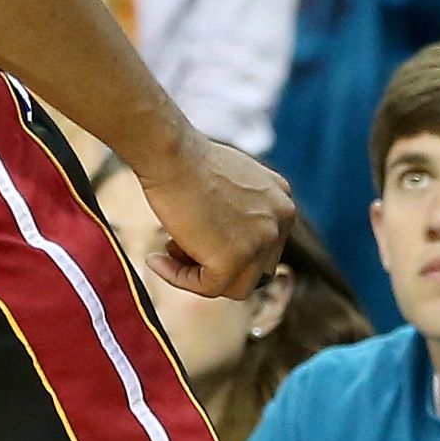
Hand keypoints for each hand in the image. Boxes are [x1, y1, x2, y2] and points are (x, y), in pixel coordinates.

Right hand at [124, 132, 292, 299]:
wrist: (171, 153)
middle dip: (217, 265)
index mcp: (283, 203)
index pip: (263, 248)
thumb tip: (226, 244)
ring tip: (168, 253)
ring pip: (235, 287)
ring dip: (199, 275)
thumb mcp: (233, 183)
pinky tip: (156, 260)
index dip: (229, 251)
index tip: (198, 243)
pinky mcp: (233, 260)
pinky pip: (207, 287)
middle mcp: (280, 222)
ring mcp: (260, 242)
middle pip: (254, 271)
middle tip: (179, 248)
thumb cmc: (189, 160)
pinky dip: (179, 278)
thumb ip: (242, 212)